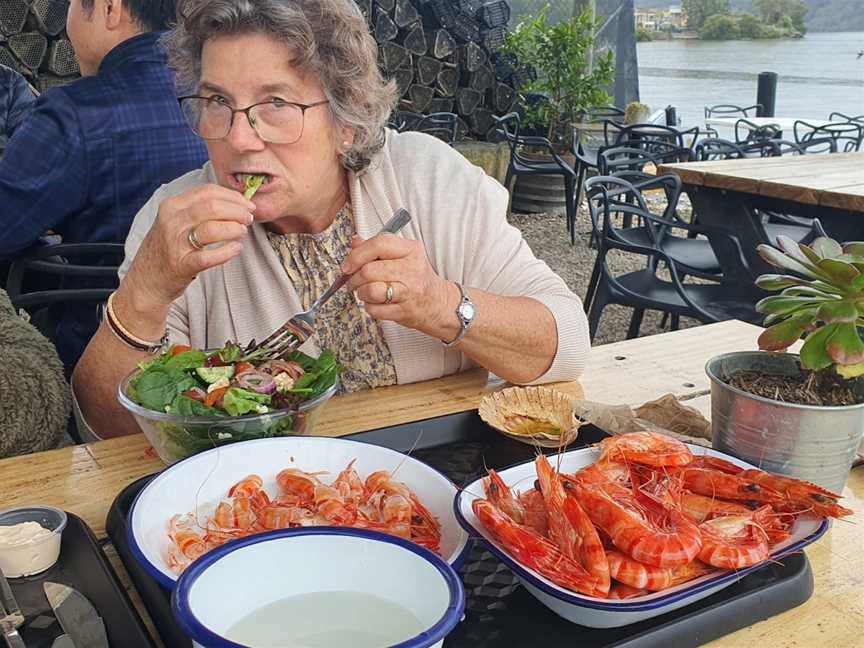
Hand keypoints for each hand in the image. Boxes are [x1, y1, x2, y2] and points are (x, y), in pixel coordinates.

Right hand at [124, 184, 254, 308]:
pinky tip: (236, 249)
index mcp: (171, 206)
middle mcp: (171, 221)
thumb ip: (198, 209)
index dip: (232, 196)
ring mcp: (175, 243)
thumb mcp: (175, 222)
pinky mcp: (181, 265)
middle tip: (248, 219)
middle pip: (213, 207)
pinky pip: (210, 256)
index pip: (207, 191)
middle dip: (238, 211)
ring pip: (213, 229)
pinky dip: (228, 251)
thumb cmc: (167, 250)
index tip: (247, 204)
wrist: (145, 281)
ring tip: (241, 233)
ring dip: (234, 229)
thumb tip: (234, 201)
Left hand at [343, 232, 455, 335]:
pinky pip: (374, 310)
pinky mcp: (405, 311)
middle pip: (369, 270)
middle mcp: (412, 269)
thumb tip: (354, 241)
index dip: (357, 255)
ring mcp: (409, 291)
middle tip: (354, 282)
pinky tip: (376, 304)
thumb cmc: (416, 278)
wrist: (439, 303)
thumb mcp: (402, 256)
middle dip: (354, 278)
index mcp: (411, 250)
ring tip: (365, 292)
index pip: (380, 244)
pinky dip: (369, 307)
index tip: (348, 265)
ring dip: (361, 293)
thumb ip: (377, 248)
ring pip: (371, 290)